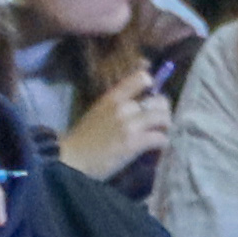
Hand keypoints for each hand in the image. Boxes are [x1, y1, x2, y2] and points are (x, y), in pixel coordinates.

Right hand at [60, 50, 177, 184]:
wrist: (72, 159)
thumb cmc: (83, 139)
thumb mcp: (98, 112)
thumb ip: (117, 106)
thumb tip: (139, 105)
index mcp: (112, 97)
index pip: (141, 78)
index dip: (153, 85)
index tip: (153, 95)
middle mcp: (124, 107)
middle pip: (159, 100)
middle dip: (164, 111)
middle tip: (161, 120)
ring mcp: (130, 125)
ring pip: (163, 118)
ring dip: (165, 126)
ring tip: (161, 132)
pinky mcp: (135, 143)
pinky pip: (160, 138)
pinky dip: (162, 143)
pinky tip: (158, 147)